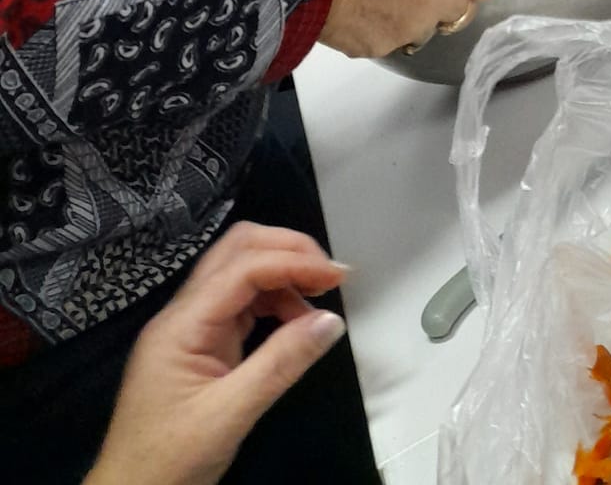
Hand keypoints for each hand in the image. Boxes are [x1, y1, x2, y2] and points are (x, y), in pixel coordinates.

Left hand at [84, 222, 347, 484]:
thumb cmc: (168, 462)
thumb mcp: (228, 416)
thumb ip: (280, 364)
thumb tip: (332, 321)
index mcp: (182, 325)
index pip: (243, 267)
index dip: (294, 262)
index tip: (339, 278)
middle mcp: (183, 315)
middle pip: (237, 251)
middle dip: (287, 251)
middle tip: (330, 277)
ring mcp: (189, 330)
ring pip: (239, 274)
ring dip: (282, 277)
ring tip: (317, 305)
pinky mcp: (199, 348)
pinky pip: (240, 306)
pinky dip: (273, 303)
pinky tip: (293, 324)